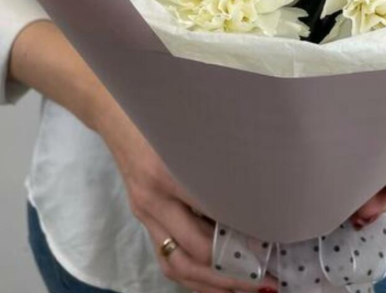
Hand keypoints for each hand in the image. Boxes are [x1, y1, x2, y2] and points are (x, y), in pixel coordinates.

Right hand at [10, 21, 277, 292]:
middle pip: (192, 255)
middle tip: (266, 282)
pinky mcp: (142, 216)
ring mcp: (144, 212)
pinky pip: (164, 257)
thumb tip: (257, 185)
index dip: (239, 243)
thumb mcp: (191, 129)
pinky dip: (191, 275)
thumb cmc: (159, 114)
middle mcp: (153, 201)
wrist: (114, 111)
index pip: (208, 221)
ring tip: (244, 289)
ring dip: (210, 285)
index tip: (271, 249)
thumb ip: (217, 156)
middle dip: (230, 276)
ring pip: (175, 265)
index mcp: (167, 175)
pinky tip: (214, 278)